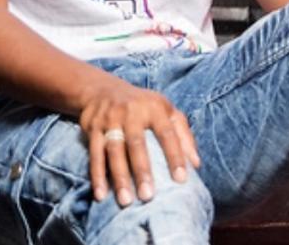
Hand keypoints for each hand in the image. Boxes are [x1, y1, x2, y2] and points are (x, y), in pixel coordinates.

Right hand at [78, 78, 199, 206]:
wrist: (102, 89)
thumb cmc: (142, 105)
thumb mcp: (166, 110)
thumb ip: (183, 134)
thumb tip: (196, 164)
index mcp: (153, 107)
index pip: (167, 133)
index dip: (175, 155)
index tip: (181, 179)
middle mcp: (130, 111)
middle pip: (136, 143)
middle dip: (142, 170)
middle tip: (148, 196)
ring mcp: (110, 119)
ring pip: (114, 150)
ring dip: (119, 177)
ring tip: (126, 201)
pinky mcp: (92, 127)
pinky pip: (94, 153)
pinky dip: (97, 175)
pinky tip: (101, 194)